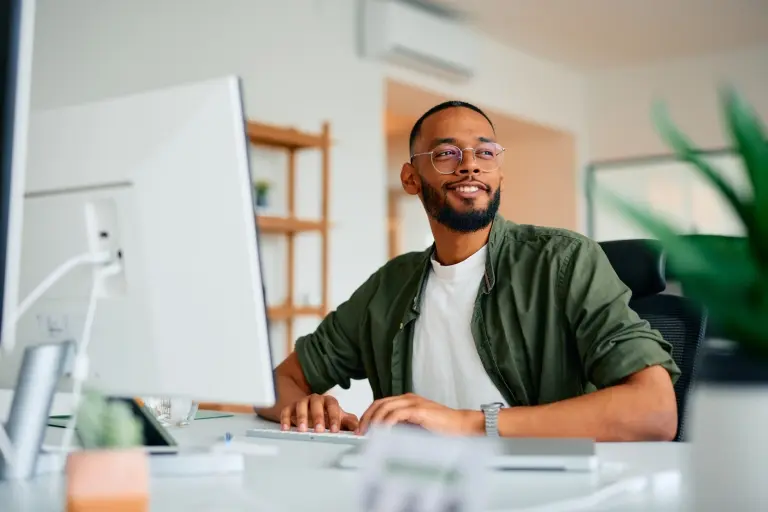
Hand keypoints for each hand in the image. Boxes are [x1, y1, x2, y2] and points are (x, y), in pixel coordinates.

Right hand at [280, 394, 358, 432]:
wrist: (310, 411)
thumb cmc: (327, 416)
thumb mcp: (340, 419)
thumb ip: (350, 423)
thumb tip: (361, 429)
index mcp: (329, 401)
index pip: (333, 405)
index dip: (334, 417)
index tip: (335, 430)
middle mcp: (315, 399)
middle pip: (316, 404)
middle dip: (318, 417)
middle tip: (319, 430)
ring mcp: (302, 402)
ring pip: (301, 405)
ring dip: (302, 417)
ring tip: (303, 430)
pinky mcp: (290, 407)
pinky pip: (286, 410)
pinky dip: (285, 419)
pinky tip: (286, 428)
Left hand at [357, 393, 481, 435]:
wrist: (462, 426)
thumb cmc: (443, 429)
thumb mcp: (417, 428)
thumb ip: (402, 428)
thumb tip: (384, 437)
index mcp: (407, 401)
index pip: (381, 404)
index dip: (369, 415)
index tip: (362, 428)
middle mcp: (408, 399)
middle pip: (379, 403)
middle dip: (367, 417)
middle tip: (360, 432)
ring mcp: (413, 402)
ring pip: (385, 407)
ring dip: (374, 421)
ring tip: (368, 434)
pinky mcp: (418, 410)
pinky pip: (396, 414)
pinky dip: (386, 423)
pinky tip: (382, 433)